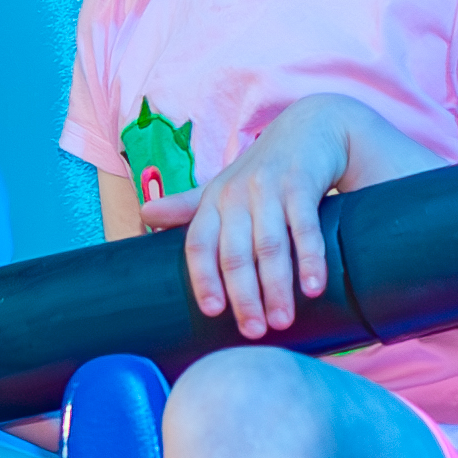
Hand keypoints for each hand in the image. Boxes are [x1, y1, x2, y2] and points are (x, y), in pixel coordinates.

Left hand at [156, 107, 342, 335]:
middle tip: (255, 331)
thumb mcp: (223, 187)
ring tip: (282, 320)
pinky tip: (313, 287)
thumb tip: (144, 214)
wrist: (311, 126)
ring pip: (269, 245)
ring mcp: (269, 187)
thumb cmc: (263, 168)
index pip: (199, 245)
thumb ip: (189, 206)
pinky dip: (310, 259)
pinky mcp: (302, 183)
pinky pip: (305, 228)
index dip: (203, 279)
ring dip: (276, 286)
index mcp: (213, 200)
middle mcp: (236, 193)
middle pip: (234, 253)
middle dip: (244, 296)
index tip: (214, 312)